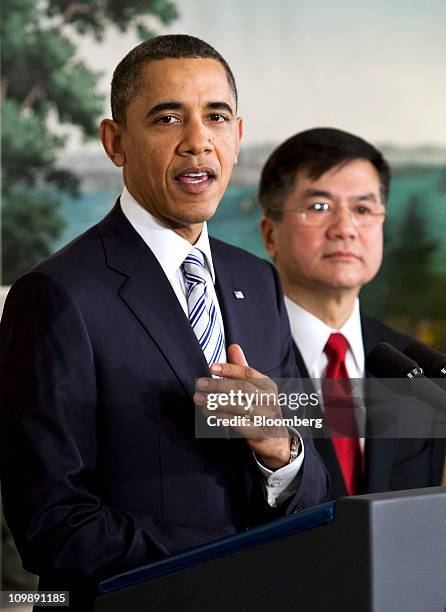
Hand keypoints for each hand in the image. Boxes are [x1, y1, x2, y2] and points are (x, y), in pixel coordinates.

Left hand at [194, 344, 290, 469]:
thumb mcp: (256, 388)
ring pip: (237, 406)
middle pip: (241, 388)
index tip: (211, 367)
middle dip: (217, 385)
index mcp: (268, 385)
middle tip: (199, 384)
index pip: (248, 373)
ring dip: (214, 401)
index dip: (229, 369)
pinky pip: (237, 423)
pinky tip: (208, 413)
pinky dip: (220, 417)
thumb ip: (242, 368)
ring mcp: (266, 417)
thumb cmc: (261, 408)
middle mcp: (269, 399)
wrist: (276, 438)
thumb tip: (233, 346)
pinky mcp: (259, 432)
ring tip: (198, 399)